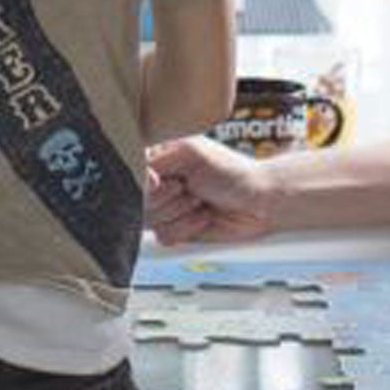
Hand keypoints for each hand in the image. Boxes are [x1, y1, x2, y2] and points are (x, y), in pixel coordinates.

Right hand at [144, 137, 277, 243]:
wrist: (259, 203)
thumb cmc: (232, 172)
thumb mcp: (191, 153)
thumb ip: (156, 160)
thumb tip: (138, 176)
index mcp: (158, 154)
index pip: (129, 167)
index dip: (145, 179)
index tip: (162, 180)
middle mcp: (158, 179)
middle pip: (135, 197)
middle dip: (167, 197)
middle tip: (188, 187)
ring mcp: (165, 205)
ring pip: (147, 219)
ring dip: (179, 212)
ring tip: (199, 200)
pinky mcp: (174, 228)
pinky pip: (163, 236)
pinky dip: (186, 228)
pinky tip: (202, 217)